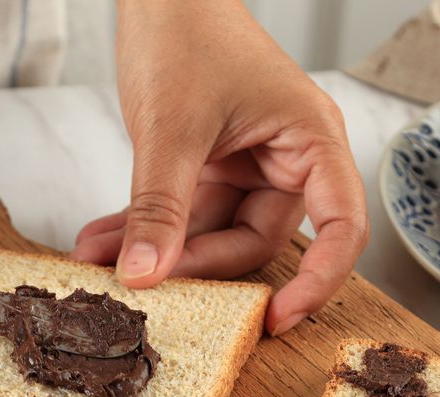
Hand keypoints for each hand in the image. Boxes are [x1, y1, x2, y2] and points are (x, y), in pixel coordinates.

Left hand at [71, 0, 367, 334]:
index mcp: (311, 140)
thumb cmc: (186, 32)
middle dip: (196, 263)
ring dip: (158, 248)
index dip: (318, 281)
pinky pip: (185, 213)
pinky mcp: (211, 166)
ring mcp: (248, 164)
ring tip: (99, 257)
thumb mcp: (171, 129)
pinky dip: (147, 228)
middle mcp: (288, 159)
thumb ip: (160, 207)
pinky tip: (102, 240)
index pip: (340, 228)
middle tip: (143, 280)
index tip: (276, 321)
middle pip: (257, 239)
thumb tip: (146, 276)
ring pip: (212, 232)